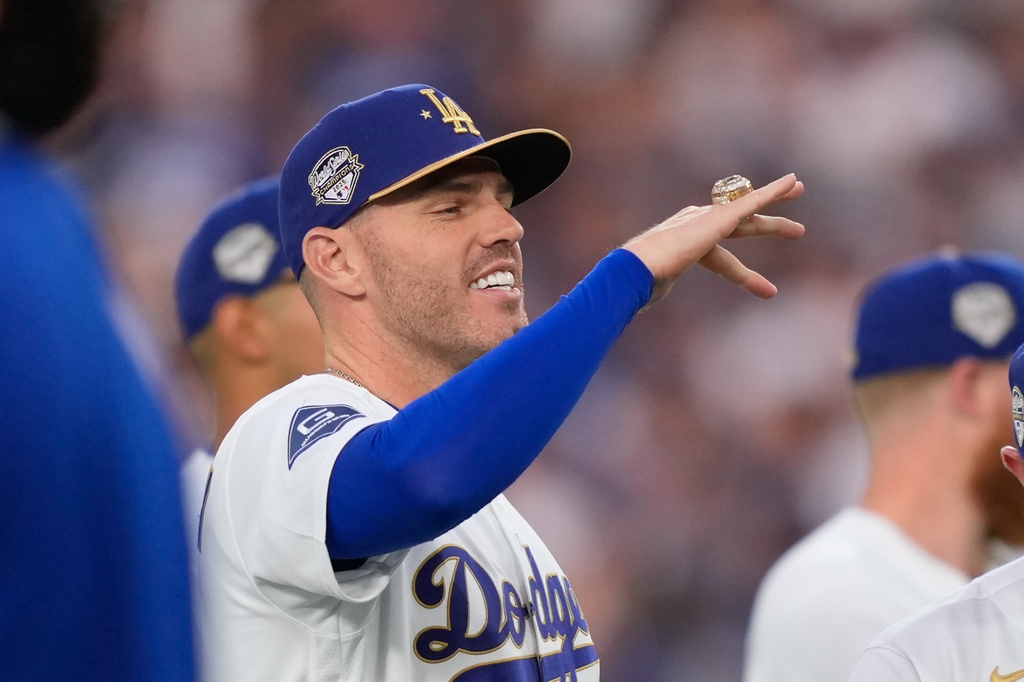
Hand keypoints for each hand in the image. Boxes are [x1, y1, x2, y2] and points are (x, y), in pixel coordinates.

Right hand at [622, 174, 804, 306]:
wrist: (640, 265)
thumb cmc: (639, 280)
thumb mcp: (651, 286)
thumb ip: (653, 287)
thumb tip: (642, 298)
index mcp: (682, 241)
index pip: (720, 257)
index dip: (744, 275)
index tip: (762, 288)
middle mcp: (696, 223)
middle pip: (739, 224)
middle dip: (764, 223)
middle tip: (792, 227)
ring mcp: (709, 218)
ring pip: (750, 208)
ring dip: (776, 200)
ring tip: (800, 189)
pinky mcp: (722, 216)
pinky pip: (754, 200)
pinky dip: (774, 191)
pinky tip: (793, 182)